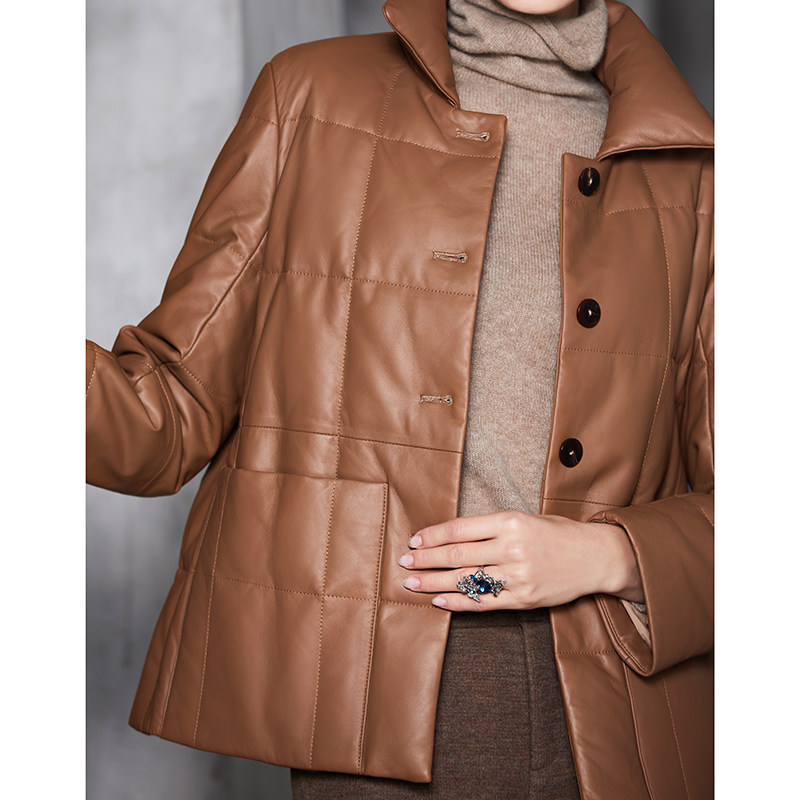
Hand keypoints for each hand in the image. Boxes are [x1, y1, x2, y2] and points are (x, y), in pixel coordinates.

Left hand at [398, 511, 643, 610]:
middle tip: (404, 563)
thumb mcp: (524, 518)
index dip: (433, 536)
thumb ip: (491, 527)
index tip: (414, 541)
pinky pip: (483, 603)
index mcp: (509, 522)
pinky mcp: (523, 599)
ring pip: (465, 580)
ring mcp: (517, 576)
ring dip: (434, 582)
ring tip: (412, 583)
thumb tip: (451, 536)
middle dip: (425, 560)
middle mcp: (511, 548)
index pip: (460, 529)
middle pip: (457, 555)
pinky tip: (438, 602)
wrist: (595, 557)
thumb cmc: (557, 533)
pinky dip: (458, 603)